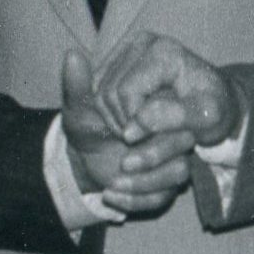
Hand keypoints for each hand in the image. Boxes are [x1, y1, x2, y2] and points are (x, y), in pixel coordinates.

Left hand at [60, 50, 194, 216]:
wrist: (86, 159)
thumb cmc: (89, 125)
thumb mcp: (79, 106)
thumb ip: (77, 84)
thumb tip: (72, 55)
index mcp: (157, 101)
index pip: (167, 108)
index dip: (139, 119)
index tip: (113, 125)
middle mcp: (173, 127)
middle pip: (181, 141)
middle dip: (150, 155)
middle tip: (122, 160)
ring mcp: (175, 155)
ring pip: (178, 172)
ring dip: (142, 182)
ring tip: (112, 183)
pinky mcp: (167, 182)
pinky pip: (165, 194)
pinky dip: (135, 198)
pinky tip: (110, 194)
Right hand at [98, 32, 243, 147]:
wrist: (215, 98)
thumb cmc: (214, 108)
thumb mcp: (208, 117)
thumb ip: (174, 120)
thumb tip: (131, 130)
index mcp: (164, 51)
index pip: (127, 91)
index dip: (134, 122)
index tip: (153, 138)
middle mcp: (142, 42)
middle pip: (109, 93)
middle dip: (124, 123)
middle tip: (148, 138)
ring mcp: (126, 48)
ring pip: (99, 94)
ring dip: (116, 121)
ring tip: (142, 132)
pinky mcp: (116, 58)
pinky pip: (96, 92)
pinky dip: (110, 113)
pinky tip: (133, 121)